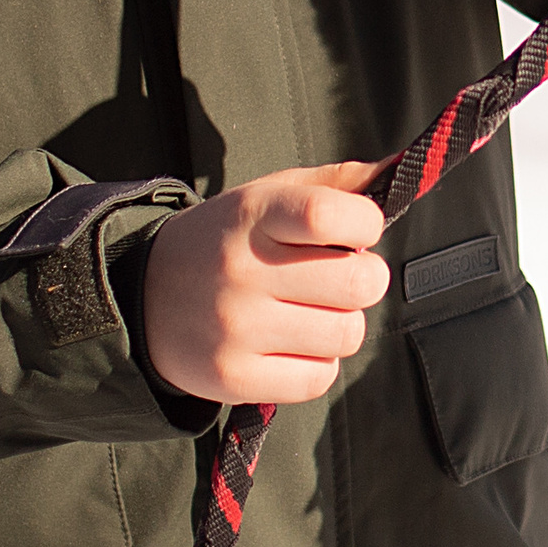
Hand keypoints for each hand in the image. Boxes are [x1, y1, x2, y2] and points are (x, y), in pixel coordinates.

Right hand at [141, 158, 388, 406]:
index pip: (333, 215)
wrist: (144, 297)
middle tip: (337, 277)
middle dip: (363, 279)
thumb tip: (403, 169)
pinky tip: (291, 344)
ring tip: (309, 311)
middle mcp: (243, 270)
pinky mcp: (234, 377)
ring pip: (346, 334)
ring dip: (341, 324)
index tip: (356, 230)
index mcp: (254, 215)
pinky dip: (318, 363)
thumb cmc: (227, 241)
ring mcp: (237, 328)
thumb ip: (338, 185)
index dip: (365, 224)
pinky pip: (320, 378)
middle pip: (359, 283)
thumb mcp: (269, 197)